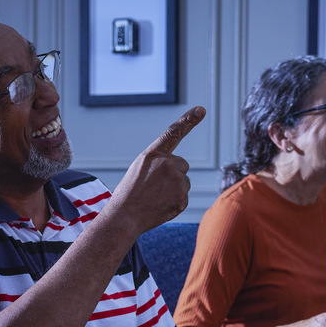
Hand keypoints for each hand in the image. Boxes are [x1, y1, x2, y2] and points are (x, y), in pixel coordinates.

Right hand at [105, 106, 205, 235]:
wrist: (125, 216)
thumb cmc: (129, 193)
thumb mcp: (139, 168)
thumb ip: (159, 162)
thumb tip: (179, 168)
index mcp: (153, 154)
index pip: (173, 133)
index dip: (188, 120)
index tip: (201, 109)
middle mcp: (167, 164)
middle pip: (182, 165)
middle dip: (173, 175)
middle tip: (154, 187)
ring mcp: (177, 181)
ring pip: (184, 182)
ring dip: (173, 190)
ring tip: (154, 197)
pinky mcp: (182, 198)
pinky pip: (183, 197)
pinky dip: (174, 202)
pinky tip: (160, 205)